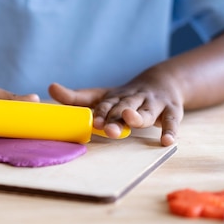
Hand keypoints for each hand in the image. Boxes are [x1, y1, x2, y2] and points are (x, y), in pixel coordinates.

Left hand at [48, 66, 183, 146]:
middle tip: (107, 128)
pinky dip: (170, 131)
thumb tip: (50, 88)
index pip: (106, 104)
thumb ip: (77, 97)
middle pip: (124, 107)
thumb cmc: (124, 97)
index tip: (94, 122)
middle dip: (115, 117)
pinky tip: (166, 141)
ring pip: (146, 111)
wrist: (162, 82)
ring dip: (139, 117)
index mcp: (115, 97)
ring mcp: (154, 104)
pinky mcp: (172, 110)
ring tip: (131, 121)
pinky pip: (172, 121)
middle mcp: (134, 98)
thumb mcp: (101, 95)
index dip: (100, 112)